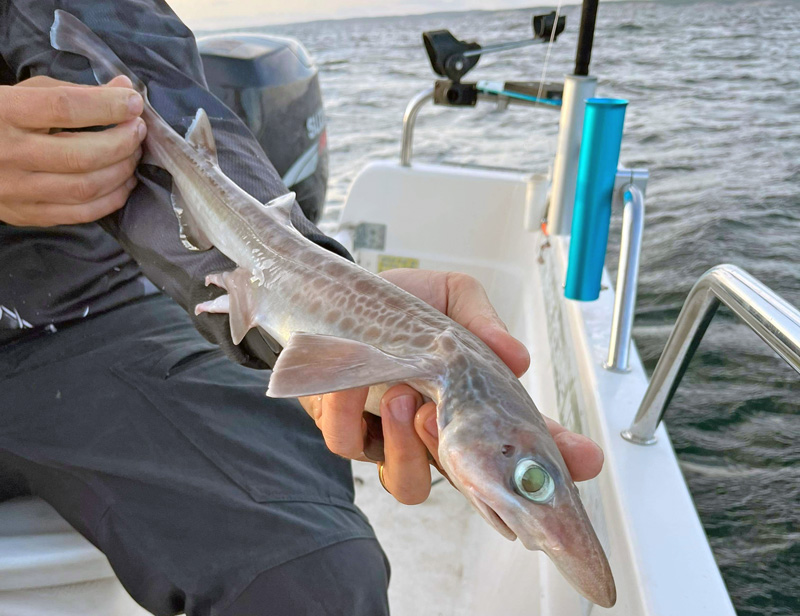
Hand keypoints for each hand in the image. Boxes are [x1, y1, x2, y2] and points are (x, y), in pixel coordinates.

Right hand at [0, 75, 145, 225]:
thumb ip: (76, 92)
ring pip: (85, 187)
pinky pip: (81, 214)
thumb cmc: (0, 118)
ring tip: (133, 154)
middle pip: (82, 155)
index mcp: (4, 111)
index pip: (65, 107)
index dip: (107, 106)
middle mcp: (7, 153)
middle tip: (138, 130)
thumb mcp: (26, 93)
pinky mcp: (27, 215)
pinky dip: (112, 199)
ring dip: (122, 171)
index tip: (133, 103)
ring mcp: (16, 190)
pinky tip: (123, 182)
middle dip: (122, 142)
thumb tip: (125, 90)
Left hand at [299, 269, 603, 504]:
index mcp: (469, 405)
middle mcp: (435, 434)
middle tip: (448, 417)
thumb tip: (516, 357)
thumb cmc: (402, 303)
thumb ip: (483, 324)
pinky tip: (354, 382)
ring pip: (407, 482)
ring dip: (407, 446)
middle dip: (469, 466)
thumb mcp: (452, 298)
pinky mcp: (345, 431)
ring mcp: (391, 441)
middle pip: (471, 483)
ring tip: (406, 396)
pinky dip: (349, 415)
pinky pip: (348, 442)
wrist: (342, 294)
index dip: (557, 455)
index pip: (519, 440)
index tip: (585, 459)